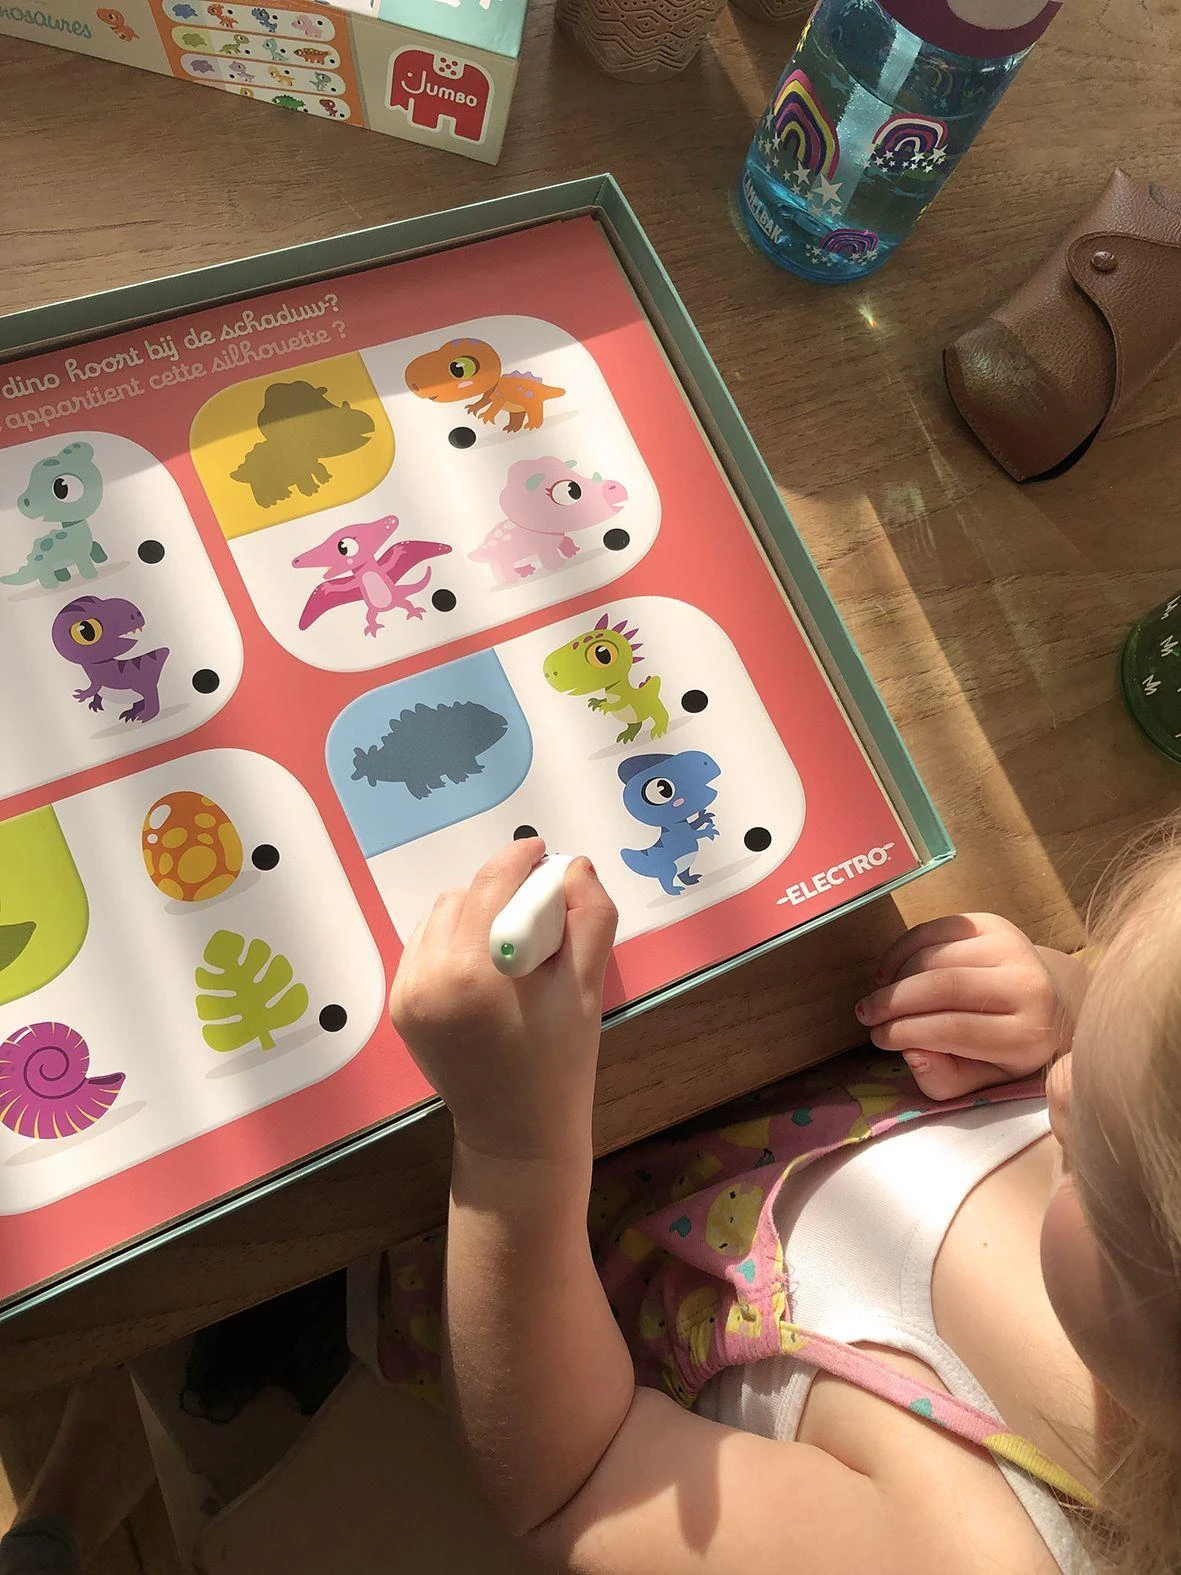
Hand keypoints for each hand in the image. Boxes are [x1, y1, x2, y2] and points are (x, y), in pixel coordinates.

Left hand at [389, 839, 617, 1163]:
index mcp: (475, 973)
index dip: (520, 858)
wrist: (515, 1133)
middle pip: (465, 895)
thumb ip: (589, 919)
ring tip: (507, 946)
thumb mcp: (587, 989)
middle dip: (501, 892)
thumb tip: (574, 866)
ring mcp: (407, 993)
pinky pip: (424, 945)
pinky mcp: (399, 1006)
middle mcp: (429, 976)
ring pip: (439, 917)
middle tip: (537, 915)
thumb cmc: (559, 1062)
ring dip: (474, 915)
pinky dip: (452, 941)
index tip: (543, 853)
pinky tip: (481, 968)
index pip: (492, 884)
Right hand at [855, 913, 1071, 1100]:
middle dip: (892, 1001)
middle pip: (942, 987)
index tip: (878, 1038)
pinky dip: (903, 948)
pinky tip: (891, 970)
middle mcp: (1027, 986)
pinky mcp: (995, 924)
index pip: (952, 1029)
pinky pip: (935, 929)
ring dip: (894, 976)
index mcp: (1026, 1034)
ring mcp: (1012, 948)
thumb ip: (943, 1078)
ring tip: (879, 994)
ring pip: (934, 956)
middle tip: (865, 1014)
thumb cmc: (1008, 1046)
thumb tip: (911, 1052)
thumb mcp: (981, 1079)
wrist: (1052, 999)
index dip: (904, 1032)